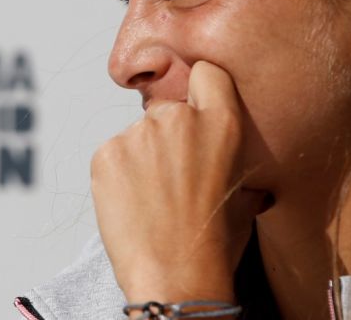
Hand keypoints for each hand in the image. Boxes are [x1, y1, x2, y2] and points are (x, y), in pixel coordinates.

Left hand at [91, 61, 269, 303]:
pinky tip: (132, 205)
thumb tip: (233, 162)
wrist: (176, 277)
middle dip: (167, 138)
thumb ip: (230, 157)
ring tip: (151, 201)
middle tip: (171, 181)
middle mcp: (180, 118)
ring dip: (141, 159)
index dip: (200, 89)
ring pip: (137, 137)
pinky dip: (118, 176)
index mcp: (222, 123)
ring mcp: (139, 133)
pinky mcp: (106, 152)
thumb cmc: (215, 242)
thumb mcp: (245, 191)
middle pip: (168, 111)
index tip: (195, 107)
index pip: (207, 73)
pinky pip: (112, 155)